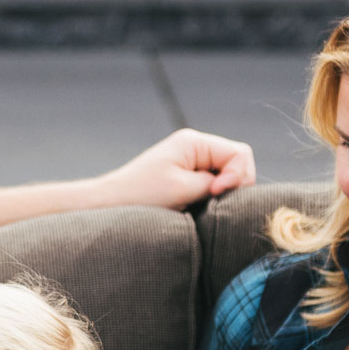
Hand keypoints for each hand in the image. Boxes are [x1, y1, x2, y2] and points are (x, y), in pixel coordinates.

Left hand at [94, 129, 256, 209]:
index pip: (239, 153)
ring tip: (201, 206)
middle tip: (213, 203)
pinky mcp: (185, 177)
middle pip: (236, 163)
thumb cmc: (141, 195)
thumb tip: (238, 186)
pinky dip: (210, 197)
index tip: (216, 193)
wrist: (109, 204)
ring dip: (221, 193)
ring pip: (226, 176)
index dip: (238, 176)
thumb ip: (217, 183)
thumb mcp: (184, 189)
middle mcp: (194, 147)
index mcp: (194, 142)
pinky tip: (196, 207)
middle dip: (233, 185)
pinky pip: (212, 185)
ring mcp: (190, 162)